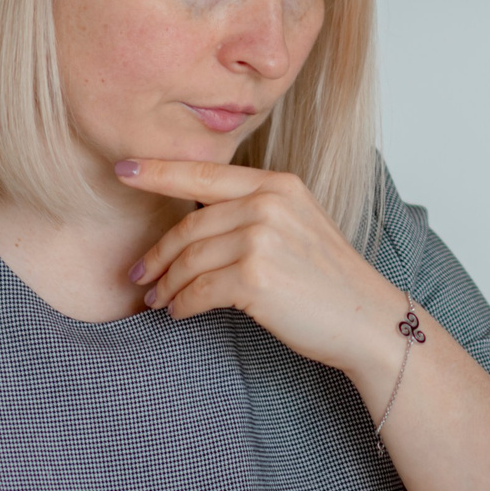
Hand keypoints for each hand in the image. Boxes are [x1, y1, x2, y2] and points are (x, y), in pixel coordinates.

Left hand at [118, 158, 404, 384]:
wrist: (367, 320)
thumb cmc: (330, 280)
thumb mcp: (298, 225)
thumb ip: (254, 211)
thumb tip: (197, 221)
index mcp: (279, 185)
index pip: (203, 175)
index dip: (157, 172)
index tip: (123, 170)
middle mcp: (269, 205)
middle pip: (189, 227)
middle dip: (157, 255)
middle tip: (140, 275)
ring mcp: (262, 240)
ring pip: (189, 262)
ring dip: (166, 285)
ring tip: (157, 300)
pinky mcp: (255, 278)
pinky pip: (198, 291)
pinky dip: (182, 305)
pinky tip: (180, 313)